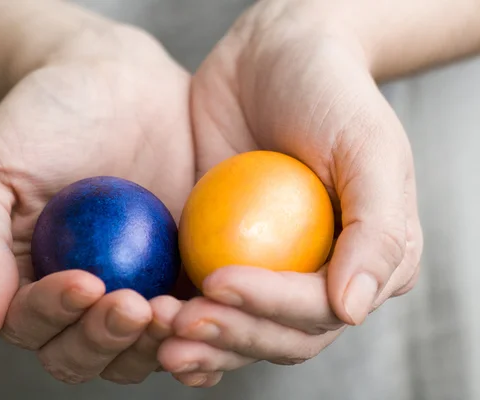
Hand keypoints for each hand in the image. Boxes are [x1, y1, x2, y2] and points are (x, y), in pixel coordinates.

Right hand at [0, 21, 214, 384]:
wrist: (113, 79)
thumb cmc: (43, 115)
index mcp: (29, 278)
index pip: (33, 323)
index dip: (54, 315)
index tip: (85, 282)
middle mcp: (81, 295)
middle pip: (85, 352)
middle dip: (104, 339)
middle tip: (133, 304)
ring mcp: (134, 286)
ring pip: (137, 348)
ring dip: (152, 344)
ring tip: (171, 310)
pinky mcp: (179, 270)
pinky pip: (190, 317)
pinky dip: (198, 329)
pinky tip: (212, 313)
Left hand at [158, 0, 422, 381]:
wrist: (272, 57)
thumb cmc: (329, 93)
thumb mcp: (368, 147)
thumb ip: (377, 230)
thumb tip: (352, 310)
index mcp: (366, 266)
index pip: (318, 310)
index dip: (269, 308)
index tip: (218, 282)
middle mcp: (319, 278)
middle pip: (276, 335)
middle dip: (228, 336)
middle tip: (178, 322)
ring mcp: (269, 270)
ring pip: (237, 329)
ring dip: (197, 340)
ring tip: (153, 327)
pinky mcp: (223, 254)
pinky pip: (201, 298)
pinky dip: (178, 315)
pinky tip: (146, 320)